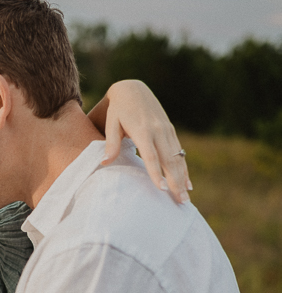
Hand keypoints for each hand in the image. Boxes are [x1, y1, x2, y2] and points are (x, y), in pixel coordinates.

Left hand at [95, 80, 190, 203]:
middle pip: (169, 160)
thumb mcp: (111, 123)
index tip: (162, 189)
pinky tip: (188, 184)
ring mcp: (166, 131)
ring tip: (185, 199)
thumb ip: (110, 143)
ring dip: (183, 179)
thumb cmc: (117, 110)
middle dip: (175, 182)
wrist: (132, 89)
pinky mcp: (170, 131)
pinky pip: (179, 153)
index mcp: (142, 130)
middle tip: (180, 202)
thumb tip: (104, 163)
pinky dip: (184, 169)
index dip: (156, 173)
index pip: (151, 156)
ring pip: (177, 158)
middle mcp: (158, 131)